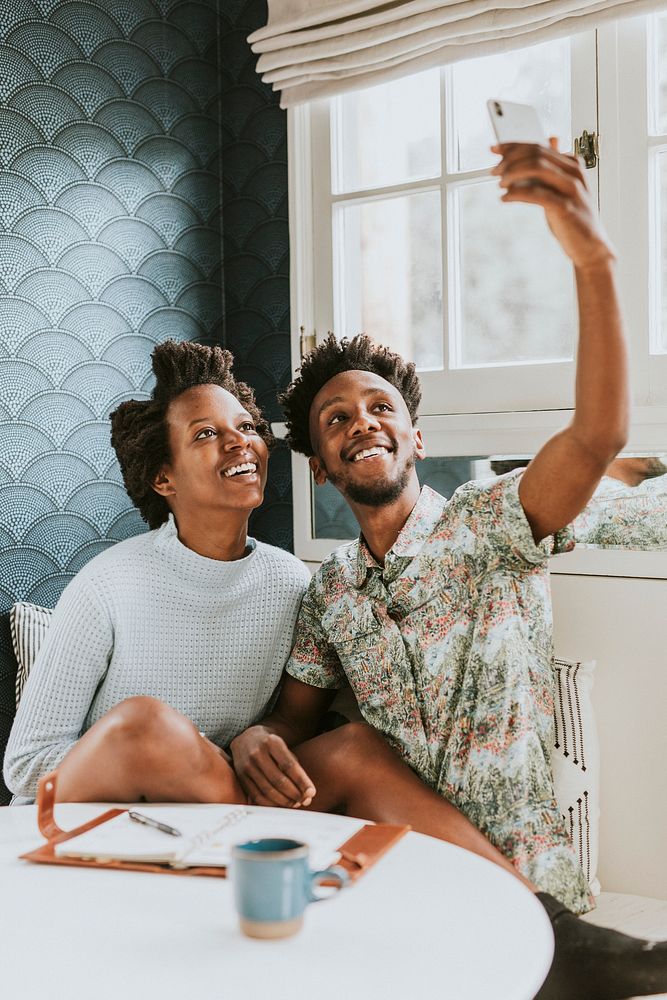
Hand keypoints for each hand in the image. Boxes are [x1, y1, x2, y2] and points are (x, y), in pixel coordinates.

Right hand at [229, 726, 315, 807]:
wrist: (246, 738)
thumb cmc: (271, 746)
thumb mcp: (283, 748)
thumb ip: (295, 767)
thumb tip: (307, 792)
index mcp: (272, 742)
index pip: (289, 765)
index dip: (302, 781)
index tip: (312, 792)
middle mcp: (257, 753)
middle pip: (278, 780)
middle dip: (294, 794)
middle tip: (304, 800)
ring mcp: (247, 766)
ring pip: (268, 791)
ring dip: (284, 801)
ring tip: (294, 803)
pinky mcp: (241, 777)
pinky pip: (257, 796)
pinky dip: (271, 803)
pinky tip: (280, 804)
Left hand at [491, 138, 615, 271]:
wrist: (590, 247)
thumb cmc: (573, 218)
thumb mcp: (564, 188)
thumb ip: (556, 167)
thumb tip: (552, 139)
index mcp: (572, 165)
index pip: (539, 146)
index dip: (514, 146)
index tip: (494, 149)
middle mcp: (574, 173)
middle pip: (537, 154)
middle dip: (510, 160)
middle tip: (494, 172)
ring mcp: (571, 189)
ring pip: (537, 167)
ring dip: (513, 173)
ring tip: (500, 184)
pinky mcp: (565, 207)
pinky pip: (536, 194)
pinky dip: (517, 193)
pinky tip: (505, 198)